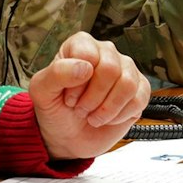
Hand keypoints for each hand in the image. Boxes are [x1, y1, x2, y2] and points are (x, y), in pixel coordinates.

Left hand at [25, 33, 149, 159]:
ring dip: (106, 109)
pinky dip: (119, 115)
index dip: (77, 83)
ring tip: (93, 115)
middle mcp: (107, 52)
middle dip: (92, 98)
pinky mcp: (140, 89)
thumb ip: (57, 74)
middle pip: (110, 69)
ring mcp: (126, 69)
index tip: (68, 98)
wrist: (68, 137)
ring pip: (127, 84)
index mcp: (82, 45)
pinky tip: (108, 118)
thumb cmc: (55, 109)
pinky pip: (139, 99)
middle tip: (80, 109)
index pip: (88, 55)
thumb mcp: (42, 92)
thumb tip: (85, 67)